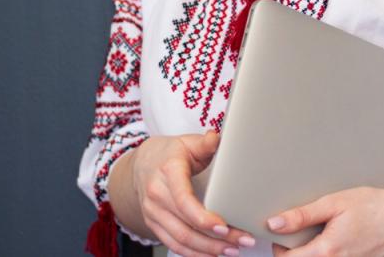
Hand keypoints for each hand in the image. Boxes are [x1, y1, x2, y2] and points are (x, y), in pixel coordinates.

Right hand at [128, 132, 255, 256]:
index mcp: (167, 173)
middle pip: (185, 226)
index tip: (224, 227)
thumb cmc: (169, 153)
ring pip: (180, 240)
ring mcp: (153, 214)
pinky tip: (213, 255)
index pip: (183, 201)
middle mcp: (156, 196)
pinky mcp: (154, 225)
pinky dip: (194, 254)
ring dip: (207, 250)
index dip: (203, 217)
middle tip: (242, 241)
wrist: (141, 164)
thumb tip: (217, 138)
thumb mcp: (186, 142)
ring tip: (233, 250)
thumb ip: (204, 143)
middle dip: (215, 239)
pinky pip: (173, 245)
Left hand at [267, 186, 383, 256]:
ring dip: (317, 254)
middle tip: (304, 236)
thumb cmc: (377, 207)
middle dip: (298, 253)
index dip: (279, 248)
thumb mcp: (335, 203)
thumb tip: (275, 224)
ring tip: (328, 238)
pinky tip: (344, 244)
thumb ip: (302, 216)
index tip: (282, 236)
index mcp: (326, 252)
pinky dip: (335, 256)